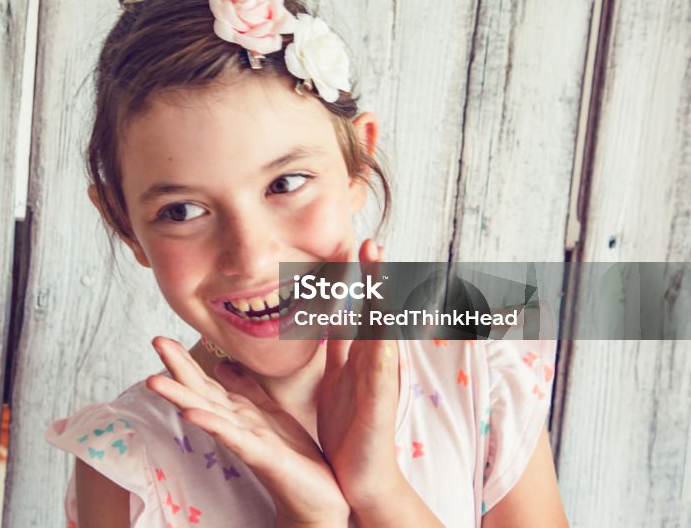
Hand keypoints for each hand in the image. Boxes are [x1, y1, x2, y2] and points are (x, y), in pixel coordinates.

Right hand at [146, 337, 349, 526]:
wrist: (317, 496)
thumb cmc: (293, 455)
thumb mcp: (269, 412)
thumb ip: (246, 388)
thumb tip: (222, 364)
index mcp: (238, 411)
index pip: (205, 381)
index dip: (185, 359)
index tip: (161, 338)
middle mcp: (235, 423)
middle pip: (200, 390)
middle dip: (177, 366)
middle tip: (155, 340)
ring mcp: (245, 439)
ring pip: (208, 411)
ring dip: (180, 396)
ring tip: (154, 380)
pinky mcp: (260, 455)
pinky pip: (233, 437)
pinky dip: (211, 423)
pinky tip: (191, 414)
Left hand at [316, 239, 403, 510]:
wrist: (361, 475)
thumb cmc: (351, 428)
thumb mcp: (339, 378)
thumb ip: (339, 348)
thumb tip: (335, 316)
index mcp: (361, 356)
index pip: (363, 308)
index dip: (362, 278)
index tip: (358, 245)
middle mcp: (375, 364)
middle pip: (377, 313)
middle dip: (376, 279)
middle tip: (372, 243)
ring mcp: (380, 384)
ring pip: (383, 336)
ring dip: (383, 306)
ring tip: (381, 276)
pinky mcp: (379, 407)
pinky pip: (382, 377)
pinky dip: (383, 355)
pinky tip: (384, 336)